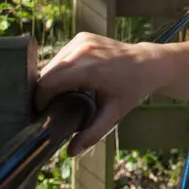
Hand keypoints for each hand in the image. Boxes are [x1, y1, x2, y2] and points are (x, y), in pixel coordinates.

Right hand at [35, 32, 157, 156]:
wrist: (149, 63)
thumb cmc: (132, 89)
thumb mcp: (114, 113)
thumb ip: (92, 133)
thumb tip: (71, 152)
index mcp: (88, 69)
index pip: (48, 83)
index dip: (40, 100)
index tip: (41, 113)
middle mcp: (82, 50)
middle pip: (46, 72)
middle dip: (43, 90)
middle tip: (49, 107)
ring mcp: (82, 40)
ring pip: (52, 62)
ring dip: (51, 78)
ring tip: (59, 95)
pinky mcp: (83, 36)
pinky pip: (62, 54)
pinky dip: (61, 67)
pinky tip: (69, 80)